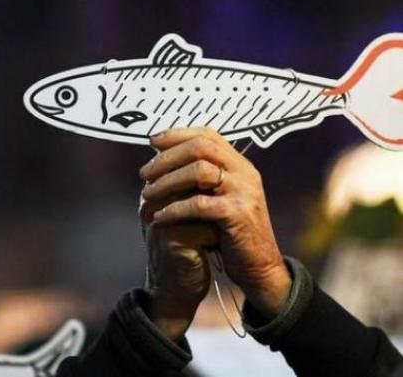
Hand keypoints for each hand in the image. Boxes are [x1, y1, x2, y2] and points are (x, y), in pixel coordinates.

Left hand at [139, 127, 291, 318]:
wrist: (258, 268)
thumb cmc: (232, 234)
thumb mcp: (220, 198)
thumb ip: (202, 178)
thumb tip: (163, 158)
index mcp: (239, 165)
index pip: (208, 134)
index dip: (177, 135)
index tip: (152, 142)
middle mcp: (245, 172)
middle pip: (201, 147)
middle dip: (167, 158)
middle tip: (144, 173)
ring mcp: (244, 192)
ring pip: (199, 171)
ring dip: (167, 181)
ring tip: (147, 194)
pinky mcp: (238, 215)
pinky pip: (199, 204)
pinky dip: (175, 209)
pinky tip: (160, 217)